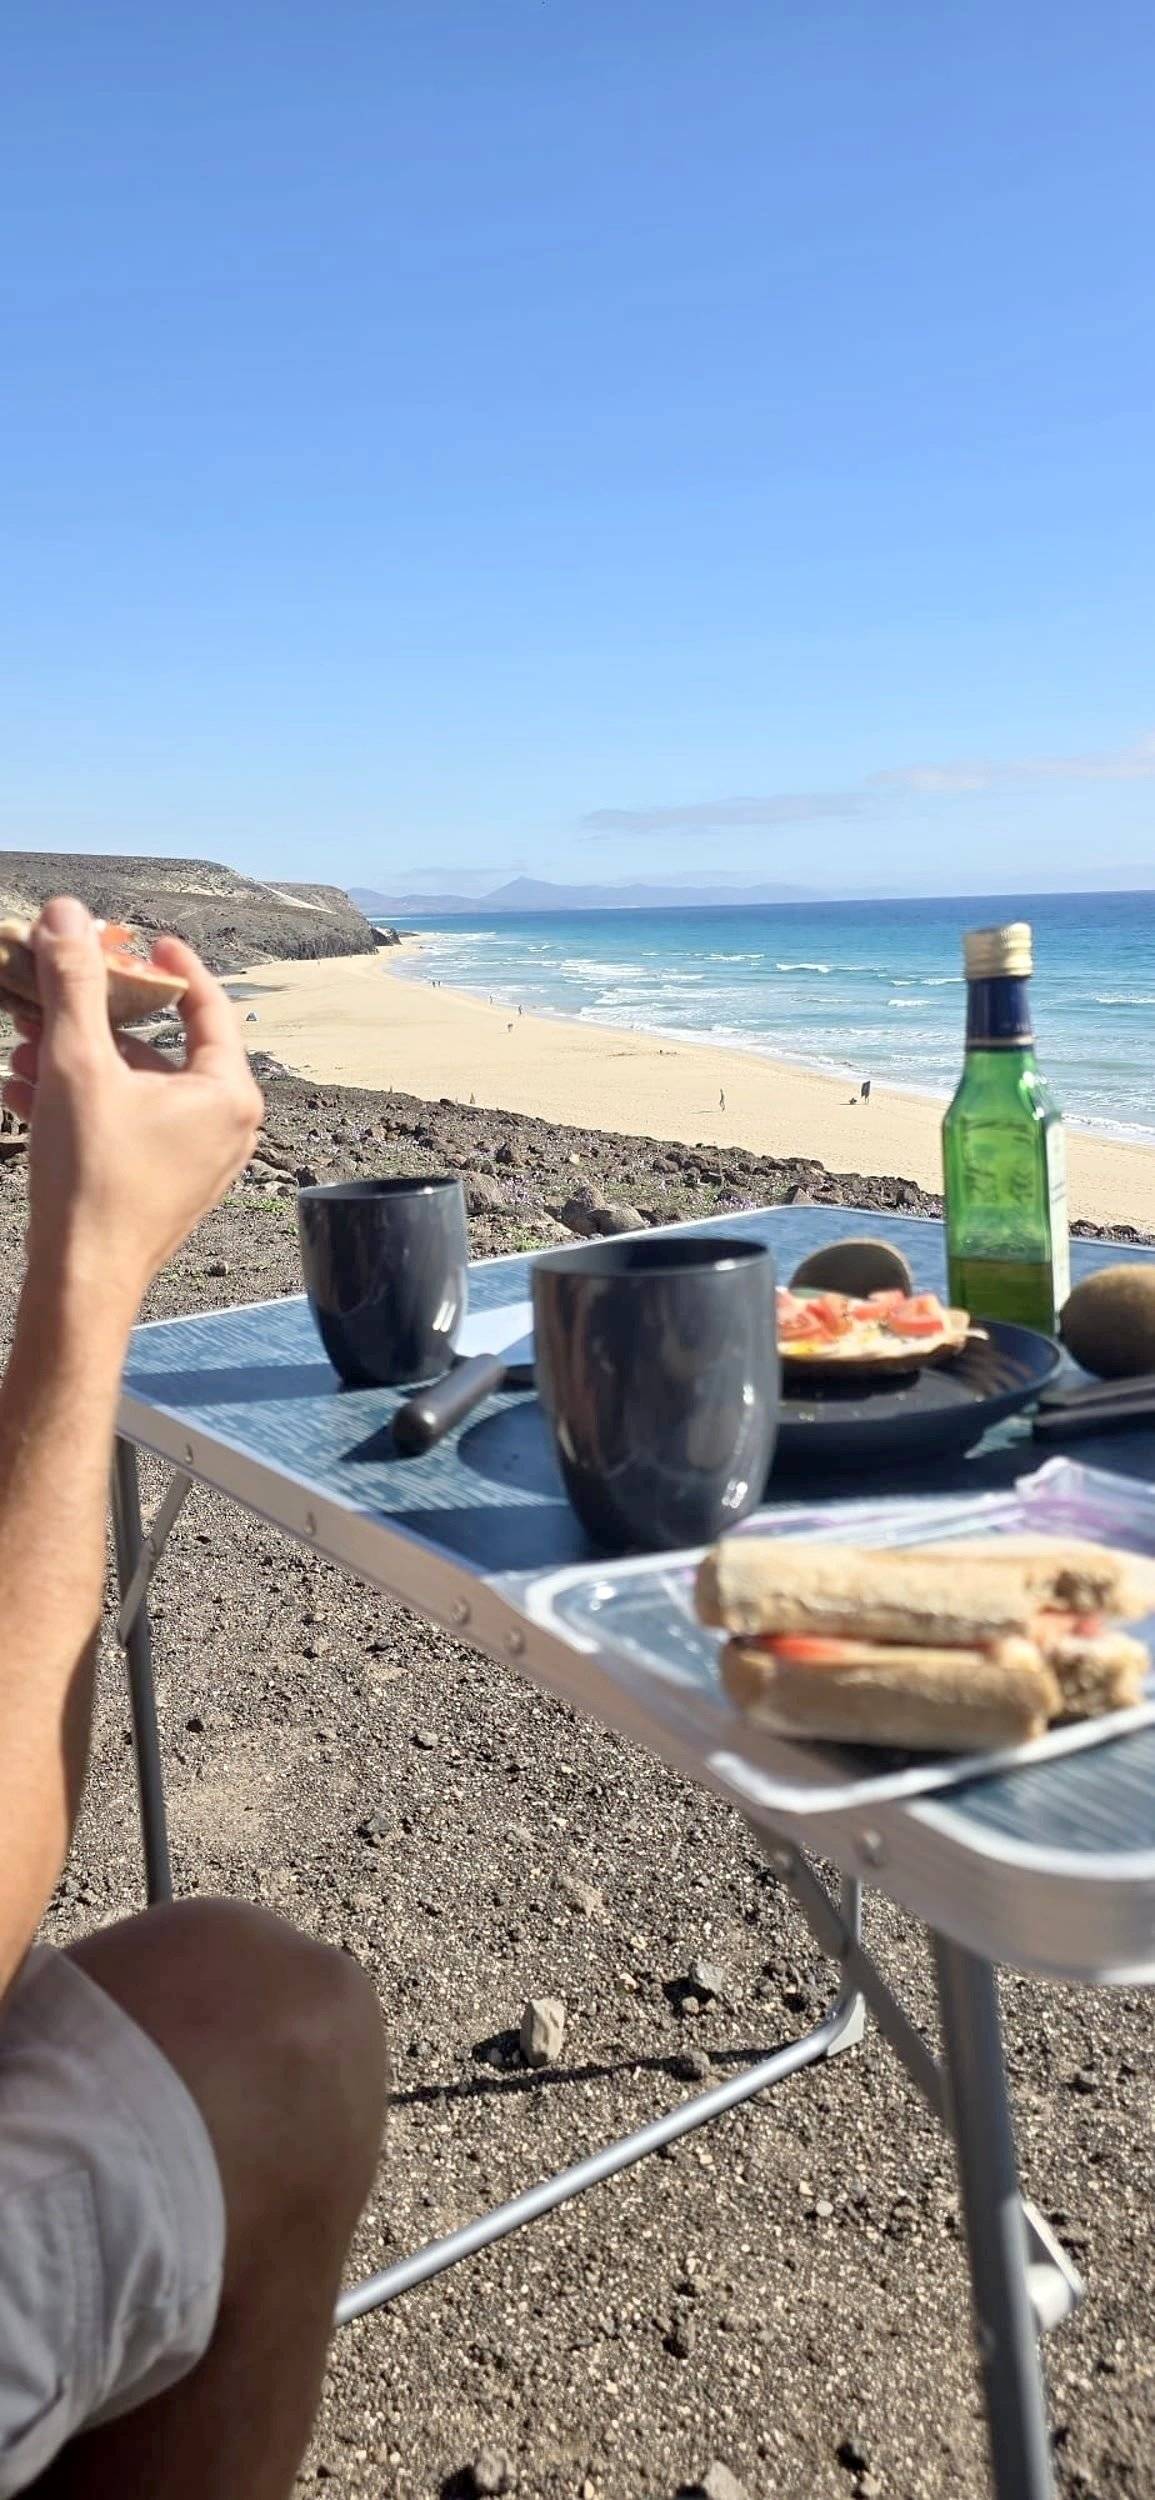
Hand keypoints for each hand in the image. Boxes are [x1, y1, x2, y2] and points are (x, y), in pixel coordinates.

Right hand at [3, 898, 262, 1311]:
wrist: (80, 1280)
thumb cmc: (92, 1178)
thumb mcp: (77, 1065)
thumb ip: (74, 983)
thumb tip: (66, 914)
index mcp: (228, 1093)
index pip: (208, 1005)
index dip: (171, 965)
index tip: (141, 939)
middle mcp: (225, 1127)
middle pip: (160, 1046)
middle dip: (95, 1019)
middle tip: (54, 992)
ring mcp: (197, 1160)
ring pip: (134, 1087)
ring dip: (76, 1061)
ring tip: (21, 1047)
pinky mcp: (164, 1185)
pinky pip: (126, 1124)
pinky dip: (82, 1102)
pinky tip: (23, 1091)